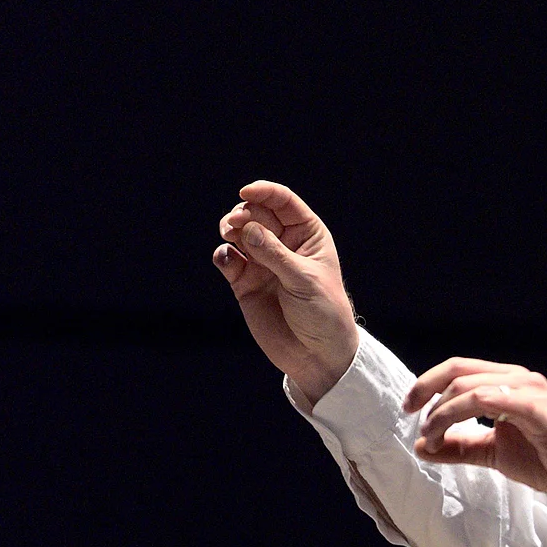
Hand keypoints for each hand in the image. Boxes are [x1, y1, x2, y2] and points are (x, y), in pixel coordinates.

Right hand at [213, 181, 358, 405]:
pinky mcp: (245, 283)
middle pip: (256, 214)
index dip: (264, 193)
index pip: (283, 203)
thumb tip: (245, 227)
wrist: (316, 354)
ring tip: (229, 235)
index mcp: (307, 235)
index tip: (246, 193)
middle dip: (244, 213)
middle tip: (236, 224)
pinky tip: (227, 258)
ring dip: (230, 229)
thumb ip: (274, 254)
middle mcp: (283, 244)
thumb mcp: (304, 280)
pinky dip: (223, 254)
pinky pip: (228, 259)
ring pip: (238, 233)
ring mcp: (262, 262)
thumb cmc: (322, 312)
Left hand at [402, 358, 546, 514]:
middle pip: (460, 371)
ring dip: (442, 412)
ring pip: (471, 386)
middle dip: (427, 392)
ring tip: (433, 437)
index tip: (409, 408)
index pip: (460, 369)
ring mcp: (530, 391)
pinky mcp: (539, 409)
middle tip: (413, 419)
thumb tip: (422, 446)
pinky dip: (462, 414)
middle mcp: (519, 379)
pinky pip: (493, 400)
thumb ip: (462, 447)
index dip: (428, 383)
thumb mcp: (495, 453)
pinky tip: (450, 434)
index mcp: (509, 383)